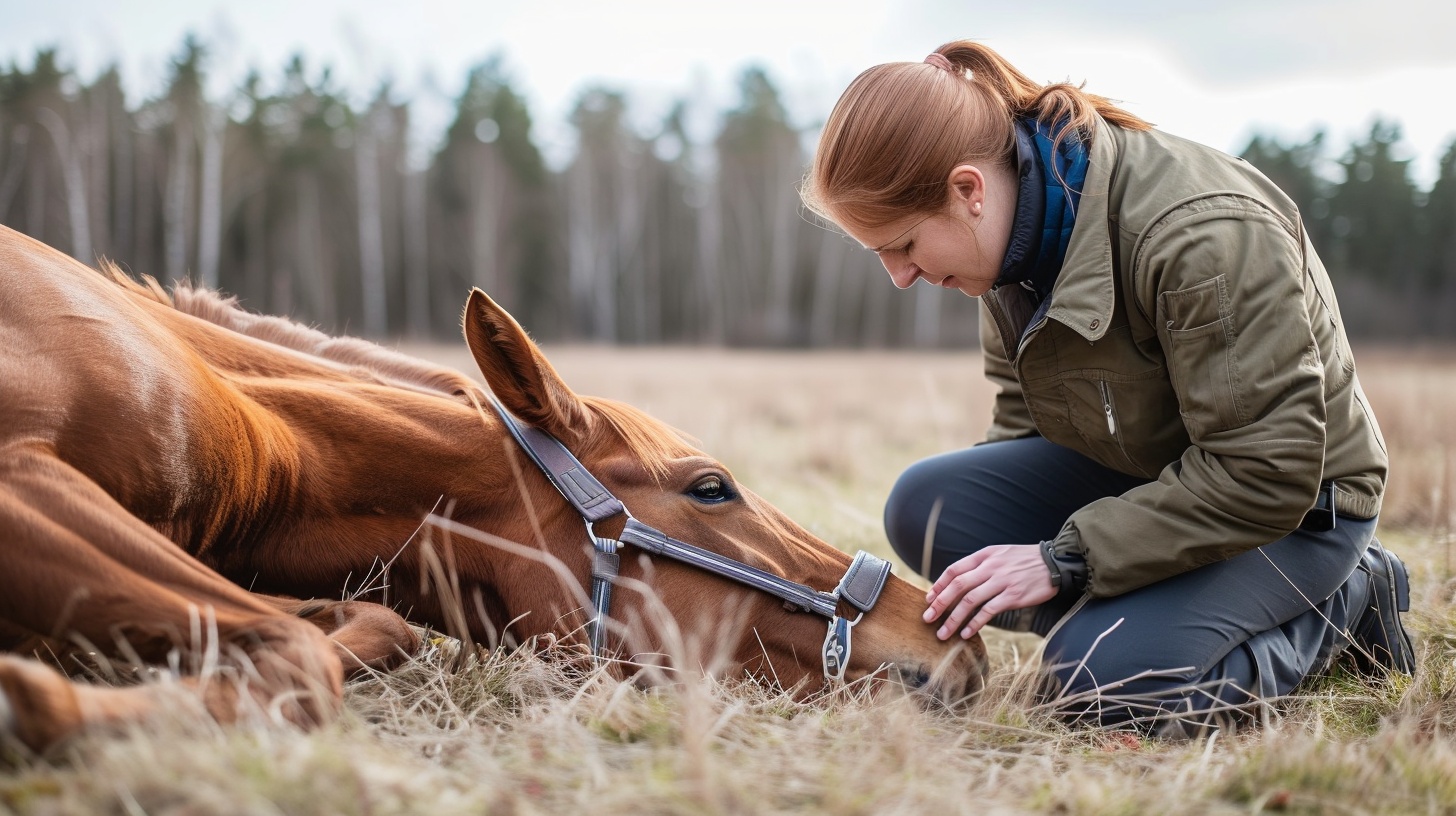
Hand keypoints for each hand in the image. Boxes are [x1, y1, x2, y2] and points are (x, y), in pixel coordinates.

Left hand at [923, 544, 1057, 639]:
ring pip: (970, 601)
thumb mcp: (1000, 554)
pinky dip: (975, 623)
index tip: (929, 599)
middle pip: (957, 586)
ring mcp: (1001, 581)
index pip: (954, 570)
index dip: (939, 585)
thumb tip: (959, 582)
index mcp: (984, 555)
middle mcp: (990, 567)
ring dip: (953, 619)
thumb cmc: (1025, 560)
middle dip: (939, 604)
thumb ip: (981, 565)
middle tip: (927, 619)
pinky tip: (966, 633)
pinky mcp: (1013, 596)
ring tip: (943, 633)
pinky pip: (988, 611)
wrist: (1054, 562)